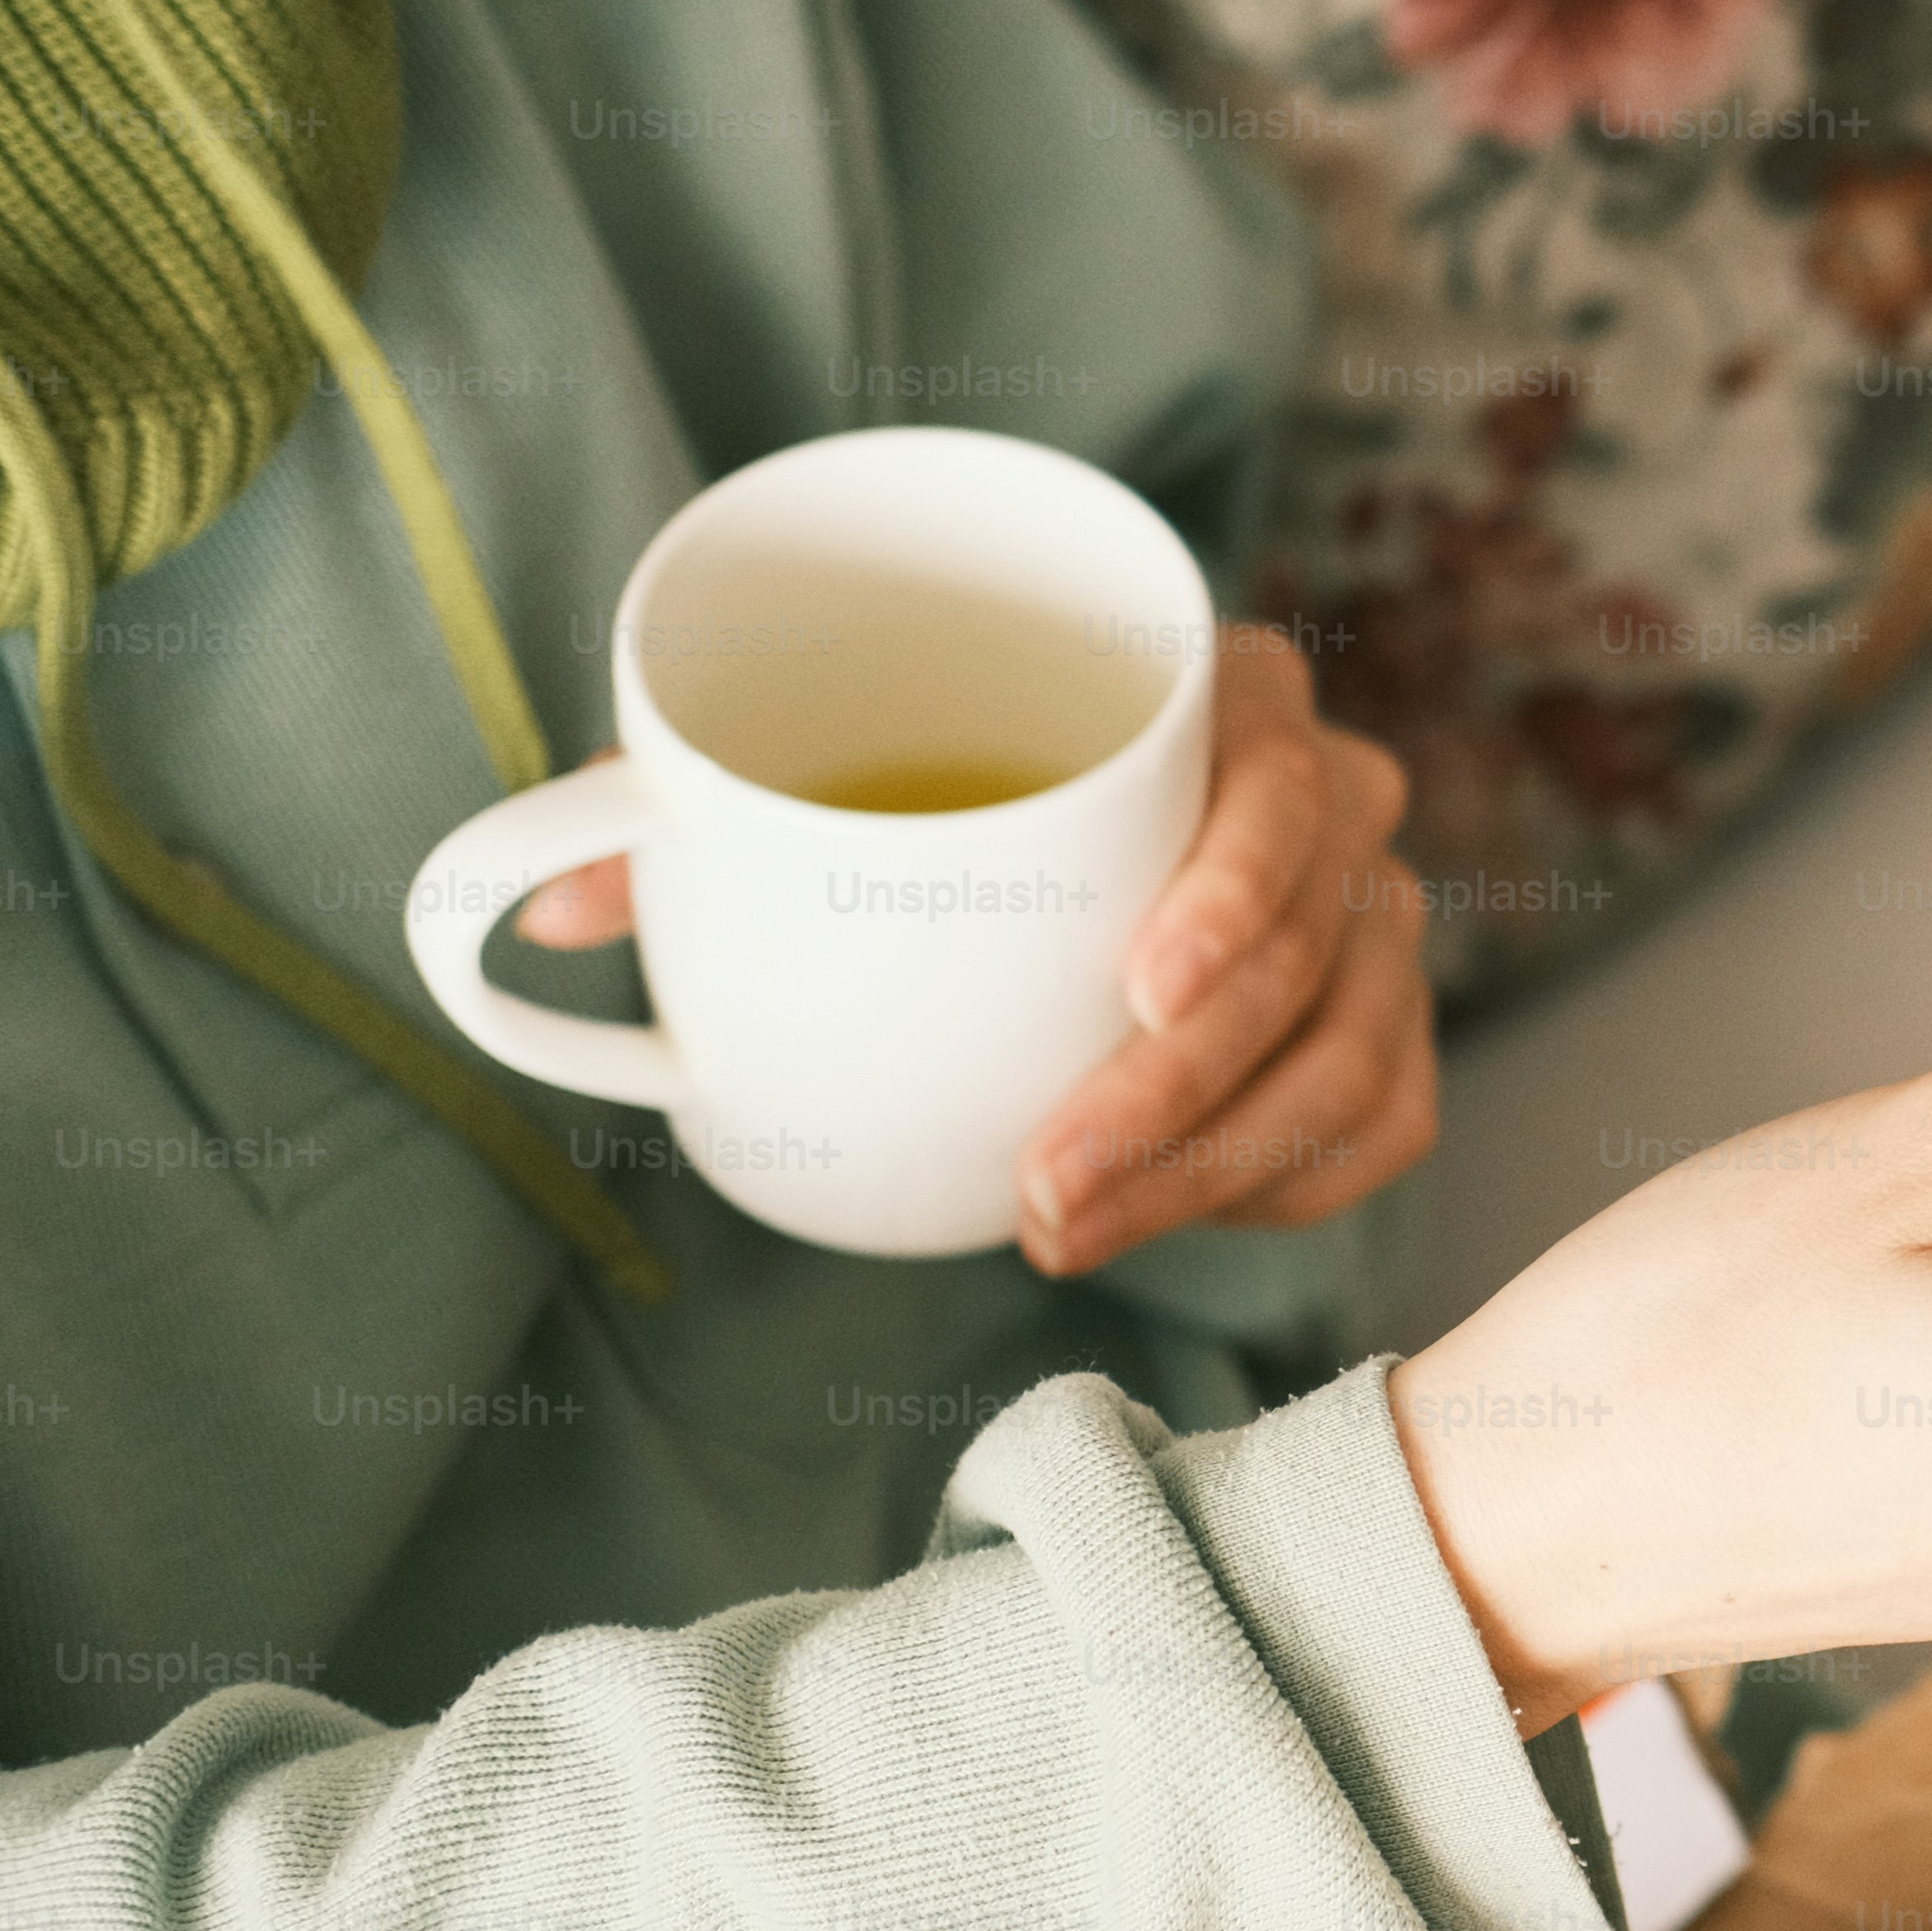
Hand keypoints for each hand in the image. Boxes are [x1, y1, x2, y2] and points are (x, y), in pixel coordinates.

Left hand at [519, 625, 1437, 1271]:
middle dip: (1178, 1088)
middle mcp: (1334, 801)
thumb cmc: (936, 771)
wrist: (1062, 823)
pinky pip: (1379, 1122)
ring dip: (1211, 1164)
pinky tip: (1162, 1217)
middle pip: (1314, 948)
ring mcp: (1378, 917)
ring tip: (1063, 1230)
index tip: (1137, 985)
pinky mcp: (1382, 1023)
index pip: (1280, 781)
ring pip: (1350, 1058)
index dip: (1235, 885)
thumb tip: (549, 909)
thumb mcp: (821, 764)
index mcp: (1226, 700)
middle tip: (1046, 1184)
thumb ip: (700, 810)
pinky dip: (1283, 1186)